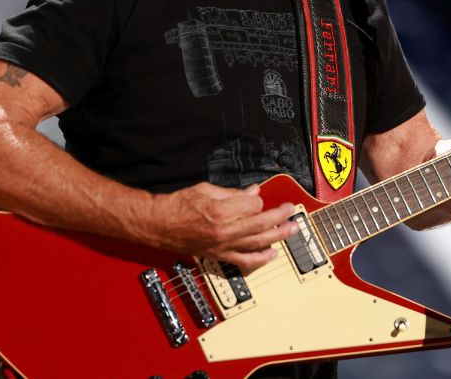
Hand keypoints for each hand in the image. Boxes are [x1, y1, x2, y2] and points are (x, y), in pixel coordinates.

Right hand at [149, 182, 298, 269]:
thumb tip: (254, 192)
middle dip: (279, 216)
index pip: (253, 205)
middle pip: (261, 223)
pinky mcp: (219, 255)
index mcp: (220, 210)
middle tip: (291, 210)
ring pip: (258, 243)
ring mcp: (222, 245)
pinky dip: (261, 259)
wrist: (158, 225)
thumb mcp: (206, 189)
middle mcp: (223, 230)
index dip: (257, 199)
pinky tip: (273, 254)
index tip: (255, 196)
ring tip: (292, 229)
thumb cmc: (178, 205)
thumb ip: (233, 193)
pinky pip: (244, 261)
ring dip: (278, 236)